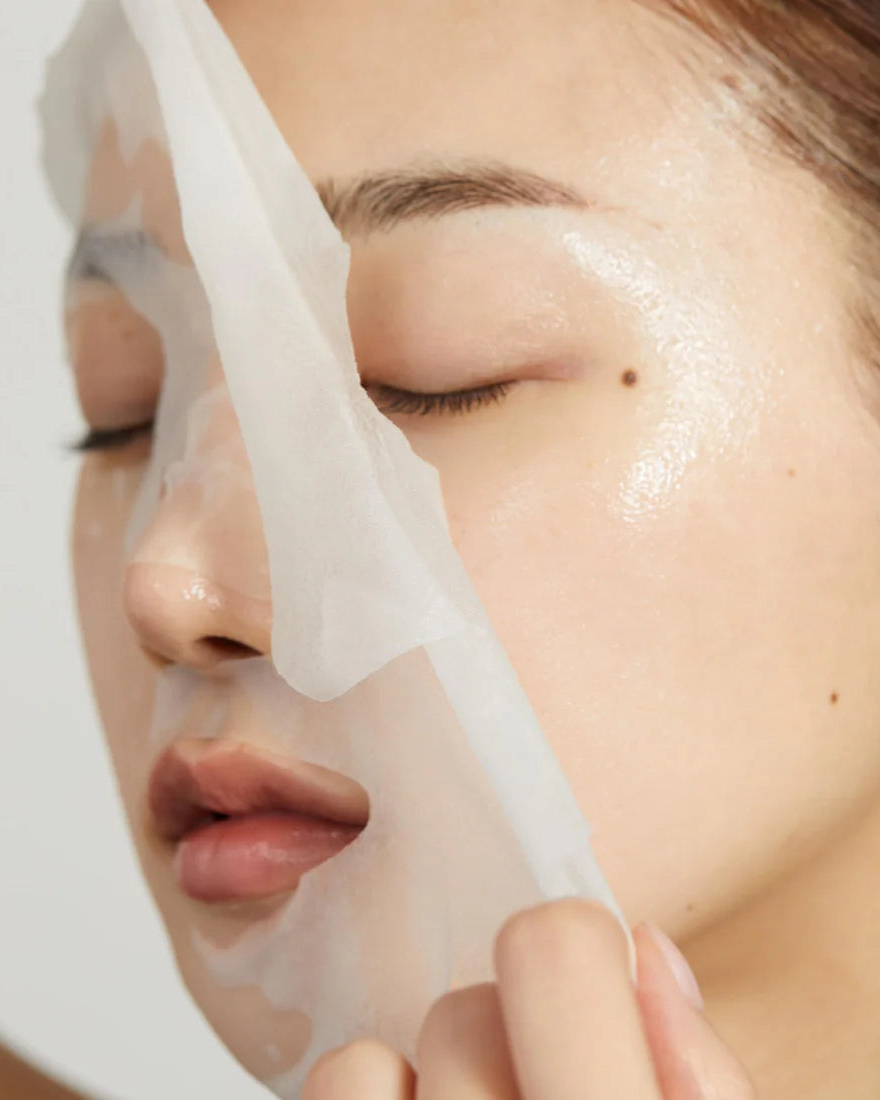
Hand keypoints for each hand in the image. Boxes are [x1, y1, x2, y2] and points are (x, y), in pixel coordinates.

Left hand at [302, 899, 755, 1098]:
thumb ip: (704, 1080)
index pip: (554, 951)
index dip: (580, 949)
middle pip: (462, 1008)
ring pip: (371, 1061)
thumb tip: (645, 950)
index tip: (591, 972)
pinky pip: (334, 1089)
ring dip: (430, 1085)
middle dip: (509, 1035)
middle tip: (543, 1083)